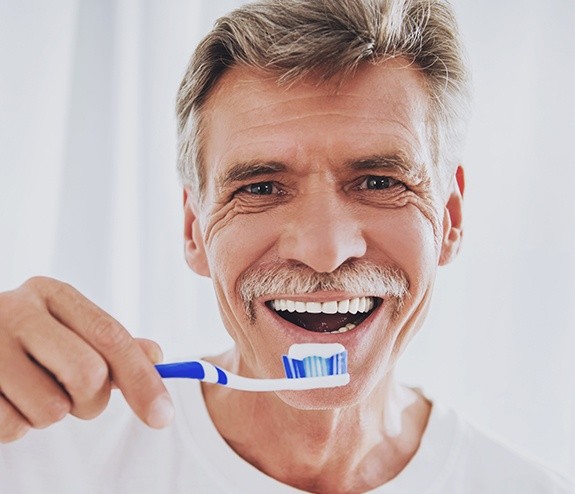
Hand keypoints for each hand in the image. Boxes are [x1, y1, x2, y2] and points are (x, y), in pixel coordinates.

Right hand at [0, 277, 173, 442]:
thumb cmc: (27, 340)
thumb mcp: (68, 329)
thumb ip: (111, 344)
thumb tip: (157, 357)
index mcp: (52, 293)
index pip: (111, 336)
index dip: (142, 378)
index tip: (163, 415)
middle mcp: (17, 311)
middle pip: (89, 374)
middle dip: (93, 401)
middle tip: (80, 399)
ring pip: (52, 410)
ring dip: (52, 413)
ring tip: (33, 391)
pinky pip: (13, 427)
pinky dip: (19, 425)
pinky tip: (8, 399)